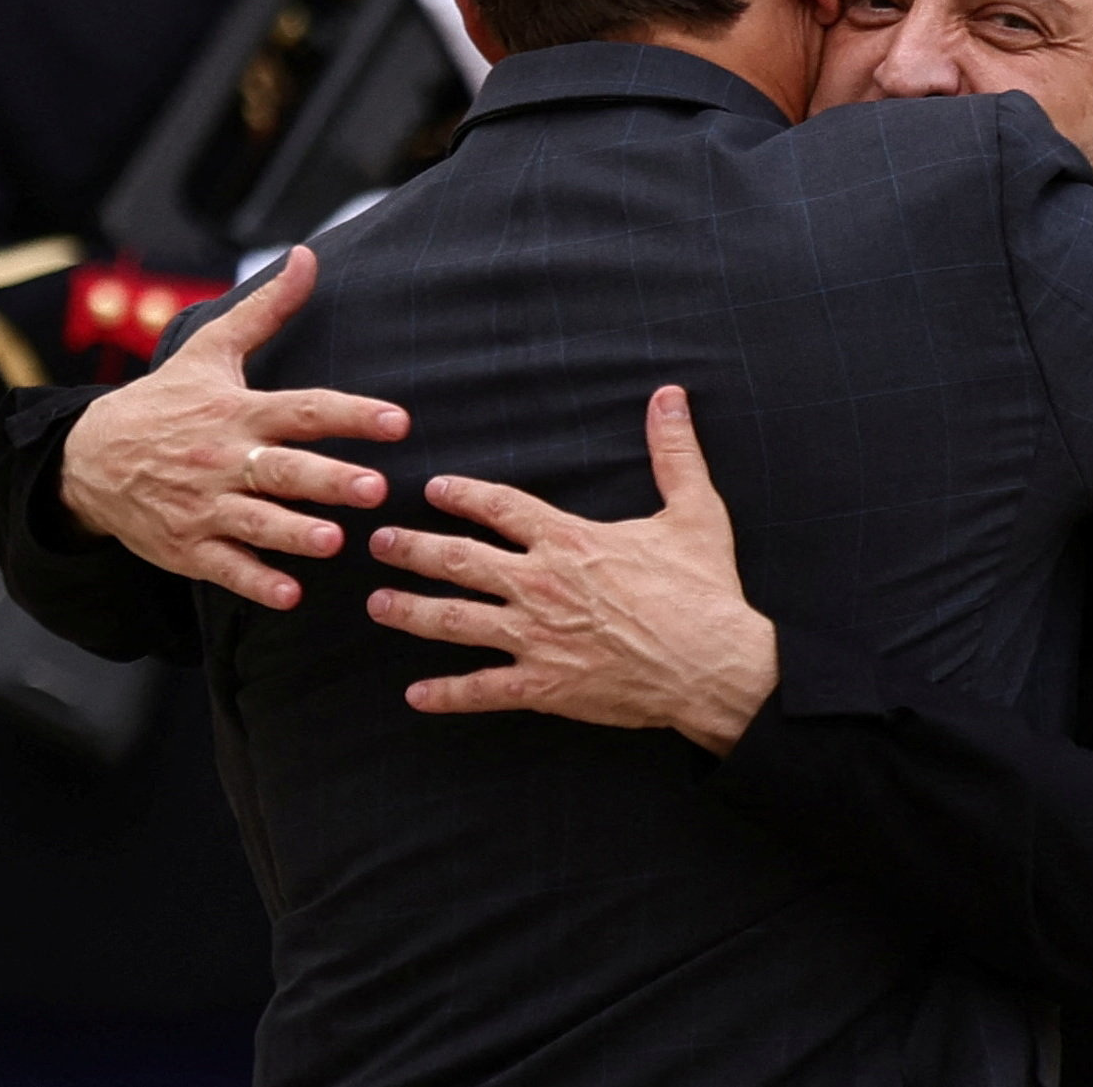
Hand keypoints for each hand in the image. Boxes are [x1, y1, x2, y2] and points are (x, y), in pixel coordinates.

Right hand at [61, 247, 410, 608]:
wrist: (87, 458)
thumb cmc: (165, 401)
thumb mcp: (211, 350)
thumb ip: (267, 310)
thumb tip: (308, 255)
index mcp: (239, 412)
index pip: (303, 409)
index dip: (351, 414)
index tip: (398, 421)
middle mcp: (225, 459)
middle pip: (283, 470)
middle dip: (328, 481)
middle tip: (373, 489)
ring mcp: (204, 505)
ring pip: (256, 522)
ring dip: (294, 534)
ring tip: (333, 542)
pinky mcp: (187, 546)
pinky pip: (226, 567)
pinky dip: (256, 582)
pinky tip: (290, 595)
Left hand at [366, 385, 776, 754]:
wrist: (713, 665)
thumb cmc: (704, 590)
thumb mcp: (695, 511)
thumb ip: (674, 452)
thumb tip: (671, 396)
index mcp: (570, 540)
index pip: (501, 507)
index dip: (463, 495)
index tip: (433, 488)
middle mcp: (541, 584)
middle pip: (460, 560)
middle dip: (413, 548)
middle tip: (379, 542)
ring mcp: (537, 637)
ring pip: (456, 621)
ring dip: (411, 611)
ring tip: (378, 604)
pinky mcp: (544, 686)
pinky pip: (483, 690)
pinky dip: (446, 694)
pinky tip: (416, 696)